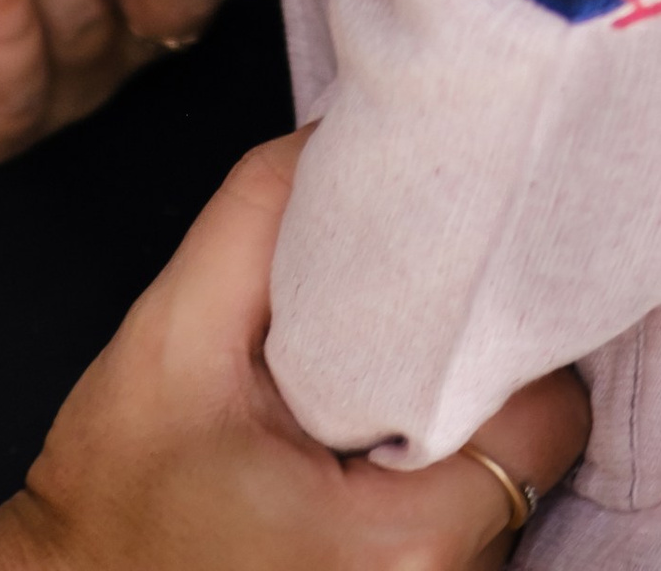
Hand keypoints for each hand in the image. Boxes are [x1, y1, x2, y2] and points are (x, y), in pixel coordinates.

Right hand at [0, 136, 588, 570]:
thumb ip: (259, 218)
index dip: (498, 338)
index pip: (544, 417)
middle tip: (394, 333)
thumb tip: (338, 131)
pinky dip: (431, 485)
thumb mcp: (173, 333)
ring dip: (451, 437)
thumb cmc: (116, 496)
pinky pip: (467, 537)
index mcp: (400, 545)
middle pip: (528, 453)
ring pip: (503, 495)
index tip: (446, 292)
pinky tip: (363, 454)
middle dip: (468, 382)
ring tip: (366, 399)